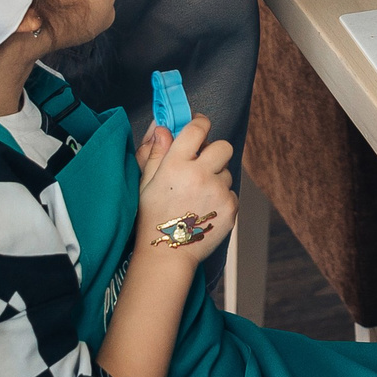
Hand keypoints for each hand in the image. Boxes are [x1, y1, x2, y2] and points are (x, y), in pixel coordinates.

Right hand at [135, 114, 236, 263]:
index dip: (200, 123)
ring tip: (197, 196)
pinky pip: (231, 192)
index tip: (199, 126)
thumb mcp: (145, 183)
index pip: (198, 129)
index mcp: (177, 164)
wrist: (168, 254)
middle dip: (214, 152)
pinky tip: (204, 210)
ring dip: (216, 178)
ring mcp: (218, 191)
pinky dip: (221, 198)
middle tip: (202, 165)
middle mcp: (200, 174)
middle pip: (223, 146)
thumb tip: (162, 129)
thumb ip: (155, 154)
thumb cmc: (152, 218)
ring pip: (226, 172)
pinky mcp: (231, 206)